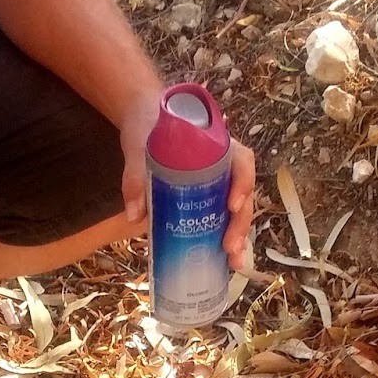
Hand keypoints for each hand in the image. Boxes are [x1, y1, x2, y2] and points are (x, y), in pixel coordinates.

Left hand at [119, 117, 256, 271]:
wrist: (143, 116)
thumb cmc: (147, 124)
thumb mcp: (138, 144)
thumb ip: (135, 175)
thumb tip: (134, 215)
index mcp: (215, 144)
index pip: (240, 161)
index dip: (242, 183)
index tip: (232, 205)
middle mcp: (223, 164)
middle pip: (242, 193)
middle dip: (240, 223)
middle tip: (231, 248)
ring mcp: (216, 181)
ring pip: (236, 208)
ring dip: (237, 235)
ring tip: (234, 262)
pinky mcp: (204, 195)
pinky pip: (219, 215)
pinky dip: (221, 236)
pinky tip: (220, 259)